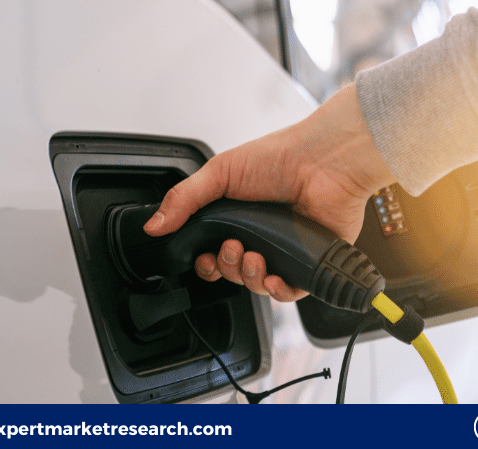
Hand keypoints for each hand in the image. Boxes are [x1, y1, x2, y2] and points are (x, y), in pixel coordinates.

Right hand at [143, 83, 394, 301]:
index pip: (213, 253)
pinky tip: (272, 277)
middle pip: (233, 272)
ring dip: (249, 277)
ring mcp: (286, 250)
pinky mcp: (309, 262)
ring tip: (253, 255)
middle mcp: (261, 236)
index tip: (203, 257)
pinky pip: (290, 292)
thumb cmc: (280, 157)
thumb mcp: (220, 172)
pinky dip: (277, 291)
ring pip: (258, 285)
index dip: (205, 263)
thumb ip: (184, 200)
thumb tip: (154, 224)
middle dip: (226, 267)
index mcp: (237, 217)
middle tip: (231, 247)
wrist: (324, 162)